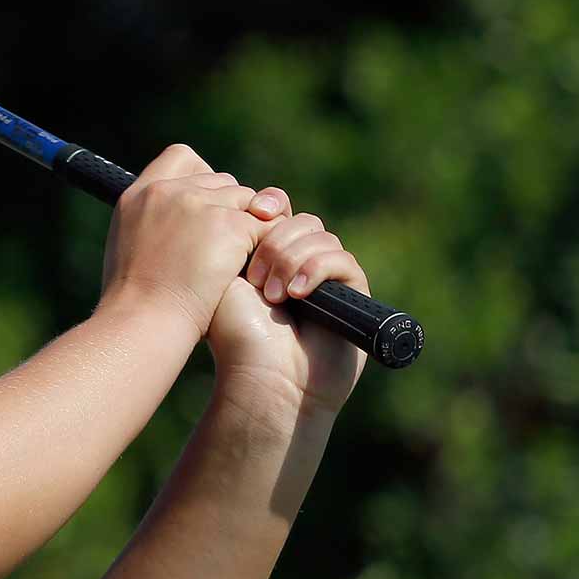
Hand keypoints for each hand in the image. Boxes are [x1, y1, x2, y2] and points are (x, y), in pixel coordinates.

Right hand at [100, 144, 273, 336]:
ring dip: (250, 229)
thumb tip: (182, 224)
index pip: (181, 157)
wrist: (143, 321)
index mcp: (137, 195)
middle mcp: (166, 190)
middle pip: (221, 180)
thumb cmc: (135, 303)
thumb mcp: (130, 249)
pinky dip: (264, 249)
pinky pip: (264, 226)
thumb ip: (153, 225)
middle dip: (230, 210)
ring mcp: (197, 204)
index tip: (204, 207)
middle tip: (226, 248)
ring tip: (240, 264)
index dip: (202, 178)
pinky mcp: (227, 224)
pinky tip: (255, 274)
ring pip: (248, 201)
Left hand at [205, 187, 369, 418]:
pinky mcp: (353, 294)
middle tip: (255, 277)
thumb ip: (239, 234)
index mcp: (265, 254)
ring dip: (292, 260)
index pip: (277, 209)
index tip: (254, 210)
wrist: (261, 377)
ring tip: (271, 295)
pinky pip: (343, 260)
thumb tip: (255, 201)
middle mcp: (298, 263)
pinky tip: (295, 295)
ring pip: (320, 236)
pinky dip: (316, 270)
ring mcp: (327, 278)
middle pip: (299, 219)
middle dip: (275, 240)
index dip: (268, 204)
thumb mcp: (225, 274)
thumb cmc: (234, 333)